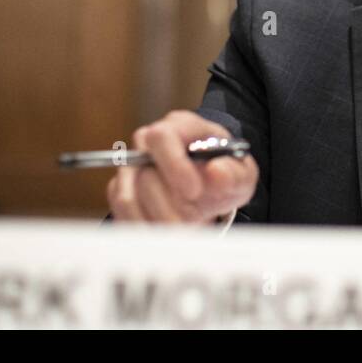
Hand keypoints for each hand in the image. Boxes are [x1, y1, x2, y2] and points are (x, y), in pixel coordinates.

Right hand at [106, 110, 258, 223]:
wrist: (210, 187)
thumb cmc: (223, 175)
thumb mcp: (240, 174)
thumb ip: (234, 172)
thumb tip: (216, 171)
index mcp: (179, 127)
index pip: (161, 137)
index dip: (174, 165)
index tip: (194, 192)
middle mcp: (148, 144)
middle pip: (145, 175)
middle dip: (171, 205)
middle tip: (193, 220)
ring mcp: (130, 167)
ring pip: (129, 198)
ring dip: (158, 220)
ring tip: (184, 230)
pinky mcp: (121, 191)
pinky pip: (122, 214)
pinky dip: (144, 230)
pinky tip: (165, 236)